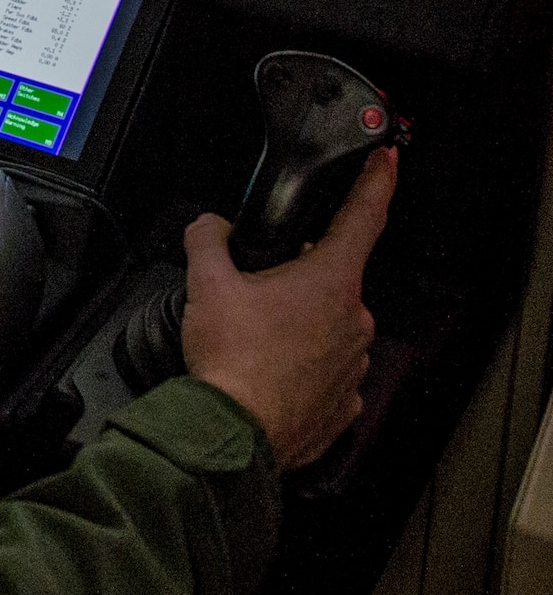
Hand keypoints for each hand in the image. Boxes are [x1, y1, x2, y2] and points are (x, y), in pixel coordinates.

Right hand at [180, 147, 396, 470]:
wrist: (232, 434)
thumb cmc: (231, 362)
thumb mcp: (207, 280)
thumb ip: (209, 237)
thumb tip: (210, 226)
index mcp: (330, 282)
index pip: (364, 216)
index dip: (377, 181)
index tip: (387, 160)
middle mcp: (353, 322)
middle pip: (333, 276)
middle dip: (301, 274)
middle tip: (259, 286)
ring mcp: (353, 367)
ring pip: (330, 325)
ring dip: (301, 323)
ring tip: (257, 336)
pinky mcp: (343, 405)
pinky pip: (327, 370)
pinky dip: (303, 365)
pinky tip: (270, 369)